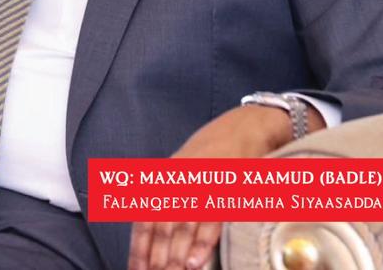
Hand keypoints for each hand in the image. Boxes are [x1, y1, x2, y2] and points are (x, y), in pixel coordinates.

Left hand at [127, 105, 324, 269]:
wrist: (246, 126)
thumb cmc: (214, 150)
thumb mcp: (183, 167)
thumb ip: (167, 193)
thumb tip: (152, 226)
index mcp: (165, 177)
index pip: (146, 217)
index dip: (139, 247)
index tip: (135, 269)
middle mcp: (178, 179)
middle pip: (160, 226)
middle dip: (154, 257)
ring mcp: (201, 183)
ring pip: (183, 226)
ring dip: (175, 256)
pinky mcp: (225, 187)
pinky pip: (211, 220)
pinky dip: (203, 243)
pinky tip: (195, 263)